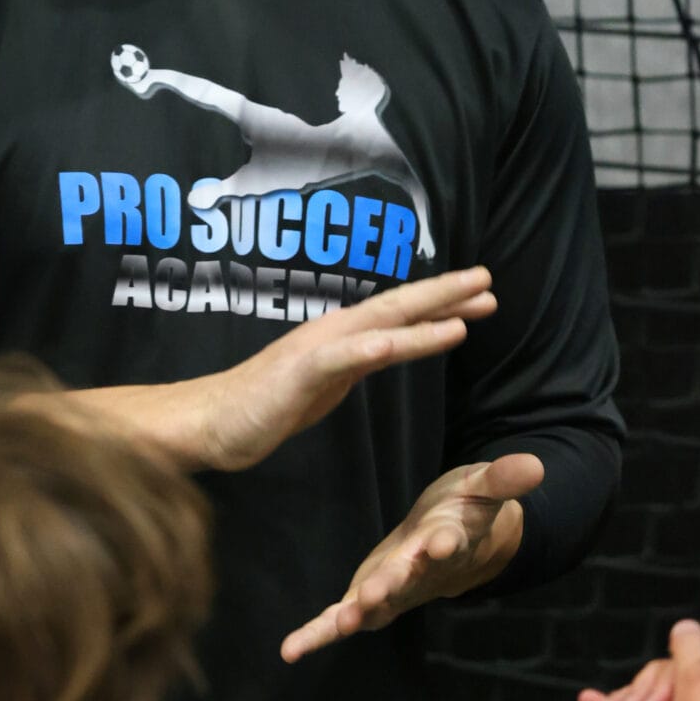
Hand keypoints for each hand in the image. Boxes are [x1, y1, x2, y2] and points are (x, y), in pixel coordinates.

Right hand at [46, 265, 496, 470]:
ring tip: (468, 310)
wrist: (212, 421)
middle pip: (398, 308)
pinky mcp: (301, 372)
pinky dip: (378, 345)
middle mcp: (334, 333)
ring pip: (380, 326)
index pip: (399, 315)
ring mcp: (317, 349)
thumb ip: (352, 366)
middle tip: (488, 280)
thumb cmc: (263, 406)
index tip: (481, 294)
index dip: (440, 303)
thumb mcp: (322, 384)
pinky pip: (346, 357)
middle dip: (445, 294)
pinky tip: (405, 341)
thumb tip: (381, 352)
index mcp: (341, 338)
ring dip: (425, 316)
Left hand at [280, 451, 542, 659]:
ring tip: (342, 623)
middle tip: (376, 593)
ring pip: (375, 606)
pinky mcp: (368, 598)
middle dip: (392, 585)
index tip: (441, 543)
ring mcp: (394, 590)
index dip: (446, 544)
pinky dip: (317, 634)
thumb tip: (536, 465)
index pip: (450, 543)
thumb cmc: (464, 509)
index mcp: (449, 541)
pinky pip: (340, 619)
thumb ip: (503, 478)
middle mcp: (421, 573)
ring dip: (358, 614)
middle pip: (408, 580)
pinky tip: (291, 650)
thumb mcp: (483, 486)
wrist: (449, 543)